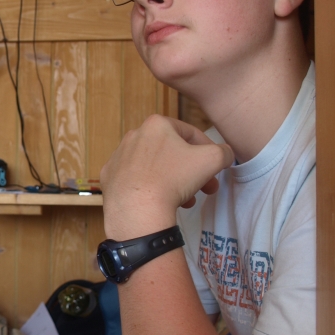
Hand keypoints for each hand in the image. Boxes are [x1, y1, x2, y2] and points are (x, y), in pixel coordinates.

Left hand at [100, 115, 233, 239]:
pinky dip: (150, 189)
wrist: (137, 209)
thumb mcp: (212, 160)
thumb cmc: (173, 178)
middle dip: (192, 170)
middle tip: (206, 188)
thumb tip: (225, 154)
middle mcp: (134, 135)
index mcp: (156, 124)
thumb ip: (223, 152)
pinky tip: (161, 203)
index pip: (191, 134)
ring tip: (186, 200)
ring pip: (155, 167)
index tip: (217, 168)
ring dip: (174, 181)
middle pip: (172, 152)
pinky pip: (136, 181)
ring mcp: (118, 157)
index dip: (209, 151)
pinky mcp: (109, 178)